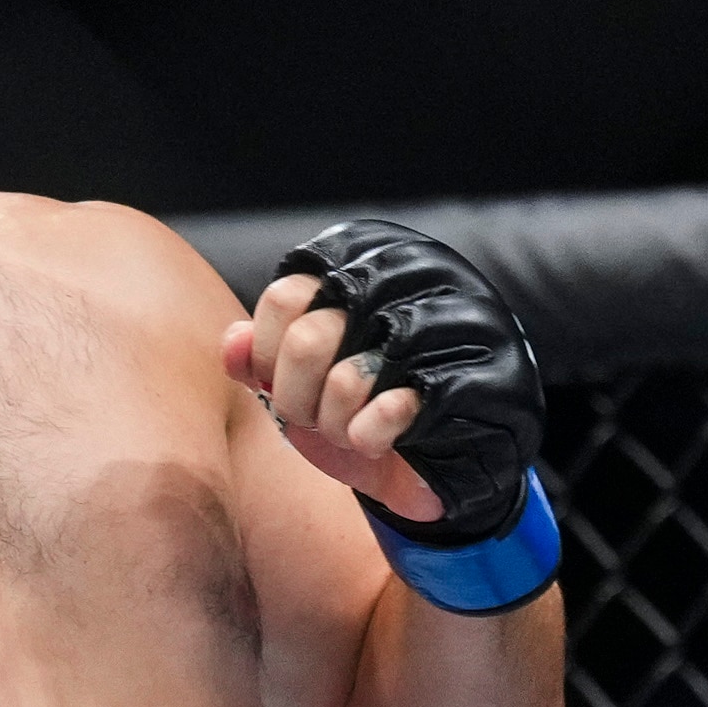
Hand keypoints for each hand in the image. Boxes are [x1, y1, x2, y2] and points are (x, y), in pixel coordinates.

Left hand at [226, 274, 438, 523]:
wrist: (453, 447)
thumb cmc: (365, 401)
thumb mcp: (303, 375)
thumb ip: (261, 354)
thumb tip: (233, 341)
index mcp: (369, 259)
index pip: (284, 297)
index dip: (268, 356)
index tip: (281, 382)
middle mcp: (415, 276)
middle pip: (308, 338)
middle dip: (296, 398)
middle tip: (315, 417)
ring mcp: (452, 325)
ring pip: (347, 380)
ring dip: (335, 424)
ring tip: (353, 430)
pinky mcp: (475, 379)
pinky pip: (392, 410)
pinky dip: (369, 437)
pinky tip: (377, 441)